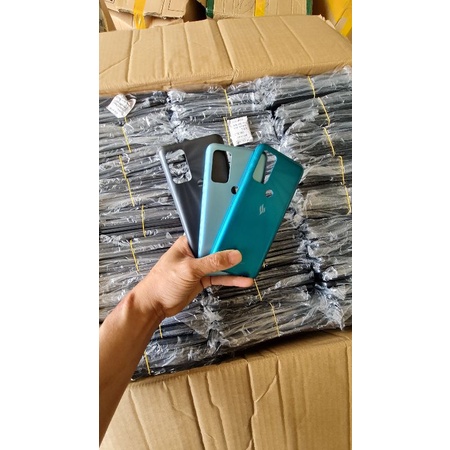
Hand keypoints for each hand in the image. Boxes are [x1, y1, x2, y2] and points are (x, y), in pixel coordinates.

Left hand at [132, 235, 253, 318]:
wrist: (154, 305)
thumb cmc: (163, 282)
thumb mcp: (190, 269)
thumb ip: (213, 262)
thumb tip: (234, 255)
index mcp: (188, 243)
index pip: (209, 234)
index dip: (224, 233)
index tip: (240, 232)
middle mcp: (195, 253)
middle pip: (218, 248)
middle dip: (233, 250)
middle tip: (252, 249)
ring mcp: (199, 267)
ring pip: (221, 264)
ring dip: (235, 267)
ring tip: (252, 266)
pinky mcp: (202, 279)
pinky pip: (219, 277)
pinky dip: (231, 279)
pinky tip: (243, 281)